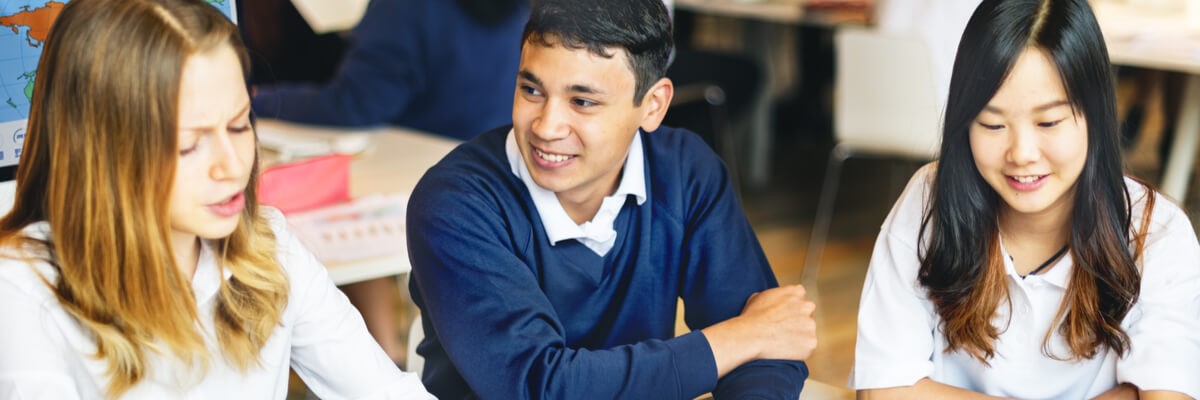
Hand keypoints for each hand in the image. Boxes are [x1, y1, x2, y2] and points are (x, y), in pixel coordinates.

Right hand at [701, 285, 817, 376]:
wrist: (751, 336)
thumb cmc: (752, 317)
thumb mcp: (759, 296)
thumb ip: (776, 295)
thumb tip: (774, 300)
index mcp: (796, 292)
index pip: (802, 299)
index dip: (792, 309)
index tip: (784, 316)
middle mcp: (807, 306)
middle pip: (808, 315)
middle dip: (799, 322)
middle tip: (784, 330)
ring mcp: (811, 325)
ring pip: (808, 332)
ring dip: (799, 336)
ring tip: (781, 340)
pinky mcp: (811, 342)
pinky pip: (808, 347)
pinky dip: (799, 350)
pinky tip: (785, 349)